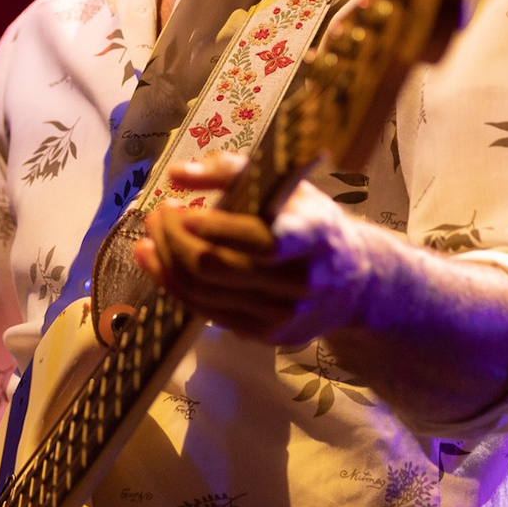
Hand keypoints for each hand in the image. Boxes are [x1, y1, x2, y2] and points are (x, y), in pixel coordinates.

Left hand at [133, 151, 374, 343]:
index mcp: (313, 234)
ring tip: (152, 236)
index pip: (262, 239)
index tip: (181, 208)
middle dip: (174, 240)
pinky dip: (174, 286)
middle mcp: (301, 279)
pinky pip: (205, 312)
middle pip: (218, 267)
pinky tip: (158, 263)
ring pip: (204, 293)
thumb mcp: (287, 185)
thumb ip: (234, 171)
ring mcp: (283, 313)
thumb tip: (179, 175)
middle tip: (158, 215)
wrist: (355, 282)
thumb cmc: (311, 222)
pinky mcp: (265, 335)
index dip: (216, 228)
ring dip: (166, 262)